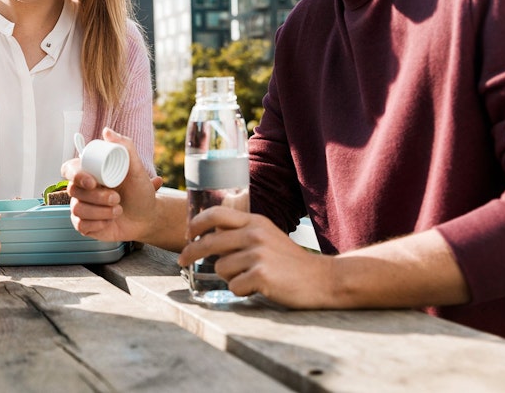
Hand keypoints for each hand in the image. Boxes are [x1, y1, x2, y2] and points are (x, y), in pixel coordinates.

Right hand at [62, 128, 163, 244]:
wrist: (147, 218)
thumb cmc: (141, 192)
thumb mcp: (137, 170)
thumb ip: (125, 147)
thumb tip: (106, 131)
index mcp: (90, 172)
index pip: (68, 169)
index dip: (75, 175)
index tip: (92, 182)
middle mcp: (82, 189)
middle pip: (73, 190)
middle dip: (97, 197)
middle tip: (117, 198)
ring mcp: (82, 207)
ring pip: (77, 209)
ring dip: (101, 211)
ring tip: (118, 209)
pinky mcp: (84, 225)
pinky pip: (81, 225)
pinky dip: (98, 224)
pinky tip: (109, 221)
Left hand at [177, 206, 331, 307]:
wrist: (323, 279)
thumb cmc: (291, 261)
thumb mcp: (268, 236)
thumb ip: (244, 232)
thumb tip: (210, 235)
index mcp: (255, 221)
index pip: (217, 214)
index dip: (196, 223)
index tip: (187, 233)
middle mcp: (254, 234)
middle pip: (209, 242)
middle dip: (190, 252)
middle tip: (181, 260)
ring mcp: (257, 254)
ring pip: (220, 268)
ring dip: (229, 276)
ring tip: (249, 278)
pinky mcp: (261, 276)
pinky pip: (233, 286)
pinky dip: (241, 291)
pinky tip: (257, 288)